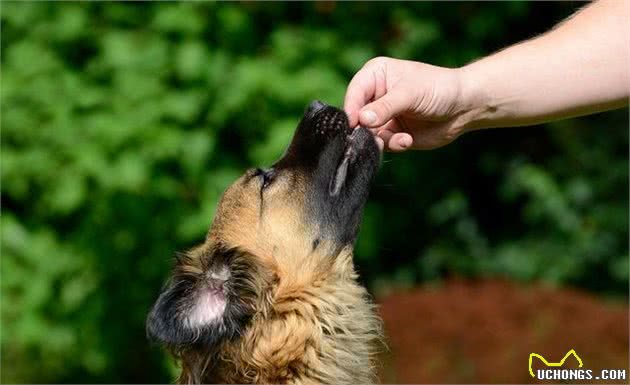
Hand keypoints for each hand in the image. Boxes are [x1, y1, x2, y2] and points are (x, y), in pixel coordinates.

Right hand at [344, 57, 473, 150]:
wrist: (464, 107)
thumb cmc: (439, 88)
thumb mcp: (410, 94)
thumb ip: (385, 107)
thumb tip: (361, 120)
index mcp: (375, 75)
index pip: (354, 93)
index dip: (352, 109)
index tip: (354, 124)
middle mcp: (375, 95)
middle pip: (356, 116)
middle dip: (366, 129)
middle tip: (377, 138)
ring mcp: (382, 115)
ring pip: (368, 133)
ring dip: (382, 140)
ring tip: (402, 139)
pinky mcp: (392, 132)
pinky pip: (382, 143)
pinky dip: (394, 144)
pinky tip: (408, 140)